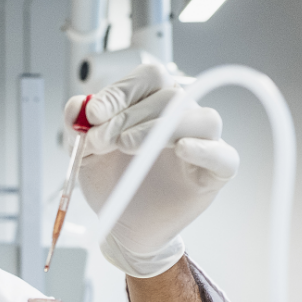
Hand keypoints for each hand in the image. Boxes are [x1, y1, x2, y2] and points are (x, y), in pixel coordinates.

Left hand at [64, 63, 238, 277]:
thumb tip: (77, 106)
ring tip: (127, 146)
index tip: (93, 114)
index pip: (149, 78)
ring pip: (203, 119)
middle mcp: (182, 118)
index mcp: (154, 104)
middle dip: (127, 117)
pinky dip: (204, 149)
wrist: (121, 224)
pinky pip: (224, 155)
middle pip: (170, 97)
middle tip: (100, 141)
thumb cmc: (113, 183)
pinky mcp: (215, 174)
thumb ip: (78, 126)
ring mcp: (202, 144)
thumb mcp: (85, 153)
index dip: (121, 92)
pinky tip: (180, 150)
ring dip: (159, 128)